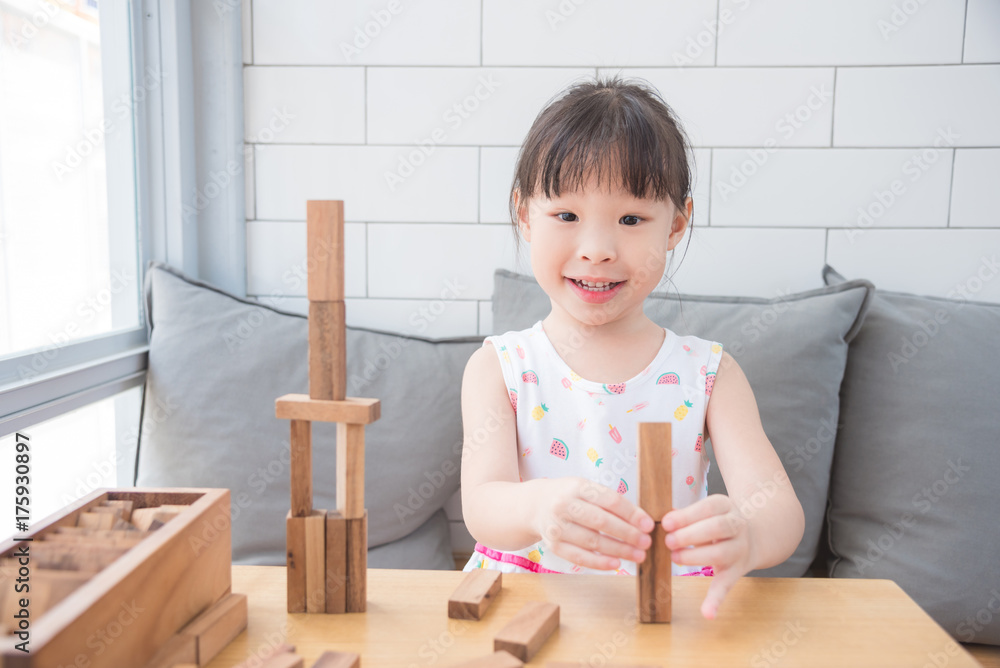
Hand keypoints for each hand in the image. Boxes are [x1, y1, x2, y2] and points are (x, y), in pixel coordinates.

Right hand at [530, 477, 654, 570]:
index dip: (631, 514)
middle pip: (601, 521)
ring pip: (592, 541)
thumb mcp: (585, 488)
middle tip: (646, 542)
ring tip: (638, 555)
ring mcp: (557, 526)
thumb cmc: (569, 497)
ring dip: (619, 550)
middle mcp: (564, 505)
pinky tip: (616, 564)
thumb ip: (608, 501)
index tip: (649, 525)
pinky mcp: (553, 545)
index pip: (609, 500)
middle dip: (628, 534)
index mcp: (577, 486)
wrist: (534, 505)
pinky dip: (599, 562)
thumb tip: (640, 521)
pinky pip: (579, 557)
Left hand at [661, 493, 755, 619]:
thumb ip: (686, 515)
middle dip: (690, 535)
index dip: (686, 515)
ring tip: (675, 557)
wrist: (755, 537)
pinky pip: (726, 586)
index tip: (666, 523)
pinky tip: (707, 613)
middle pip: (717, 528)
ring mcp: (740, 550)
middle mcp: (738, 526)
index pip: (708, 507)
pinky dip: (716, 600)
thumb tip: (664, 519)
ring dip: (696, 557)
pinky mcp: (737, 572)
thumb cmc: (717, 522)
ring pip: (721, 553)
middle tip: (668, 541)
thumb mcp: (706, 511)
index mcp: (726, 507)